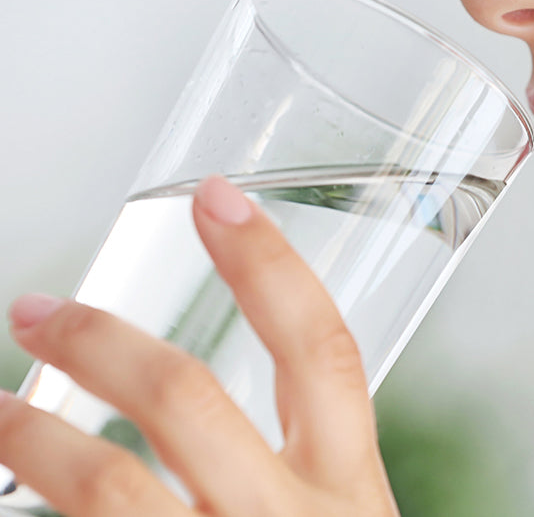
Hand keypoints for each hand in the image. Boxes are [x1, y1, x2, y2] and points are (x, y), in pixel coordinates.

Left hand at [1, 175, 399, 516]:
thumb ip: (292, 467)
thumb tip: (194, 396)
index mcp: (349, 490)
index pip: (321, 349)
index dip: (270, 266)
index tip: (214, 199)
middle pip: (190, 402)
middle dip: (105, 343)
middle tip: (38, 310)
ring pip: (108, 488)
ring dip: (32, 437)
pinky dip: (46, 514)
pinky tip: (18, 502)